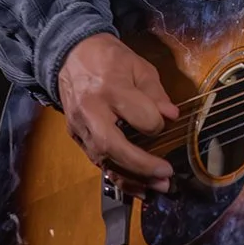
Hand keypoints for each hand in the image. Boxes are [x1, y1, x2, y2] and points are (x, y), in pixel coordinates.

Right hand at [58, 33, 177, 194]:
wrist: (71, 55)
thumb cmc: (110, 58)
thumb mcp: (139, 67)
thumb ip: (156, 93)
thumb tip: (172, 117)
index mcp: (111, 88)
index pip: (140, 116)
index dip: (157, 122)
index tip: (166, 120)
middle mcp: (91, 111)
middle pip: (113, 145)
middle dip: (141, 165)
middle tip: (166, 175)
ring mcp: (80, 127)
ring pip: (104, 160)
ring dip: (132, 178)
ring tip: (158, 188)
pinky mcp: (75, 137)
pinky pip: (97, 163)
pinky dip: (118, 179)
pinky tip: (137, 189)